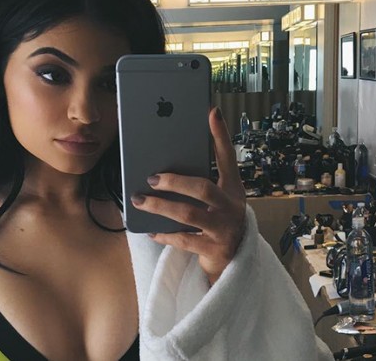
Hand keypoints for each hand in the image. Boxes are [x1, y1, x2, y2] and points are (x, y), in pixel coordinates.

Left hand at [130, 107, 245, 284]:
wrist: (235, 263)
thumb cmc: (219, 223)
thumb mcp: (219, 200)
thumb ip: (200, 182)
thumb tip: (166, 163)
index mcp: (233, 189)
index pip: (227, 157)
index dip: (221, 134)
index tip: (211, 111)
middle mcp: (231, 207)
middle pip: (202, 188)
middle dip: (174, 181)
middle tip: (151, 177)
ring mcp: (224, 230)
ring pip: (188, 214)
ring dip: (160, 207)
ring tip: (139, 200)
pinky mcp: (214, 251)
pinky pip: (183, 240)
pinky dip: (164, 234)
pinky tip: (149, 229)